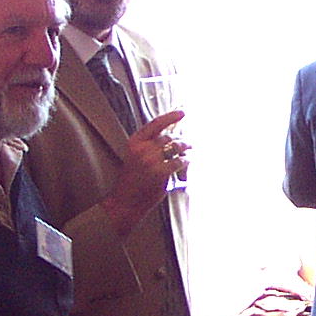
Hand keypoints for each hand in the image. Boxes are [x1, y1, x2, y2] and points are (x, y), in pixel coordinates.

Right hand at [106, 113, 185, 228]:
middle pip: (168, 137)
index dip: (171, 116)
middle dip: (181, 139)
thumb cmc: (132, 180)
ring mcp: (150, 161)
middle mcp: (142, 149)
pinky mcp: (159, 173)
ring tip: (190, 150)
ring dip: (186, 148)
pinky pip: (179, 162)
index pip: (155, 124)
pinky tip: (187, 162)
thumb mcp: (135, 157)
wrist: (125, 201)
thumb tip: (170, 138)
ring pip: (175, 147)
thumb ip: (149, 146)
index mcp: (135, 143)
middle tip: (188, 142)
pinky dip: (185, 161)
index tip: (182, 113)